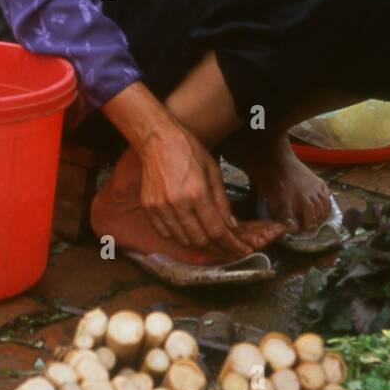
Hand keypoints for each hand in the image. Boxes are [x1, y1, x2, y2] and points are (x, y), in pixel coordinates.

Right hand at [139, 121, 256, 255]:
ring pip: (183, 239)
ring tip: (209, 238)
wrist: (157, 139)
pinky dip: (179, 236)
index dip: (230, 244)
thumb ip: (222, 201)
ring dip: (199, 242)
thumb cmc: (188, 150)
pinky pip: (165, 233)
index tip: (241, 250)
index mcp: (197, 193)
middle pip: (200, 240)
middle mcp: (177, 204)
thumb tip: (231, 225)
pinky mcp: (149, 208)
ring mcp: (160, 208)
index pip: (216, 230)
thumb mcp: (213, 171)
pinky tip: (188, 229)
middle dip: (217, 247)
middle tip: (228, 247)